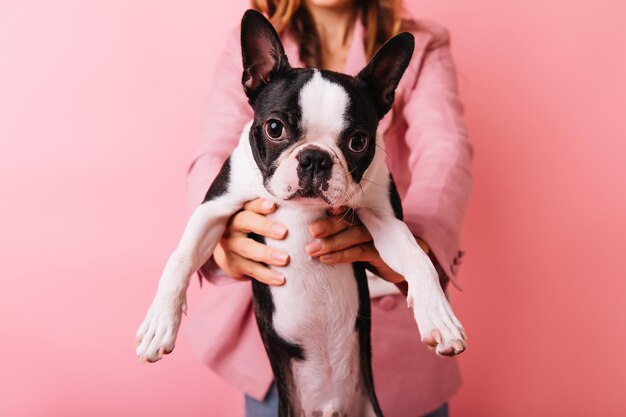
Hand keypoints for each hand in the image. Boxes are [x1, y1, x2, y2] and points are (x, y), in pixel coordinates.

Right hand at [213, 198, 288, 285]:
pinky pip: (251, 270)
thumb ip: (273, 212)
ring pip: (247, 248)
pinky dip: (266, 275)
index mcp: (241, 210)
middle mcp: (233, 225)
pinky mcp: (233, 264)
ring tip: (285, 259)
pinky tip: (281, 279)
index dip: (260, 204)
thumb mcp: (257, 218)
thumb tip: (301, 205)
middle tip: (284, 232)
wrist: (229, 252)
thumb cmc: (253, 229)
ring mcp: (230, 246)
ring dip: (266, 254)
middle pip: (245, 221)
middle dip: (264, 226)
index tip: (273, 206)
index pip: (249, 203)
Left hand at [305, 208, 428, 283]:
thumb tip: (307, 233)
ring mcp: (378, 236)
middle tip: (311, 230)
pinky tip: (326, 259)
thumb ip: (337, 232)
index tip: (314, 212)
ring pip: (354, 235)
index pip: (346, 208)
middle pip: (349, 219)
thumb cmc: (370, 248)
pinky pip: (360, 252)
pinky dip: (342, 255)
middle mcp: (371, 221)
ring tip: (311, 250)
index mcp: (362, 215)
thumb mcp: (354, 238)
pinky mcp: (383, 252)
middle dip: (329, 224)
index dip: (332, 208)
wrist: (401, 263)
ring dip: (331, 242)